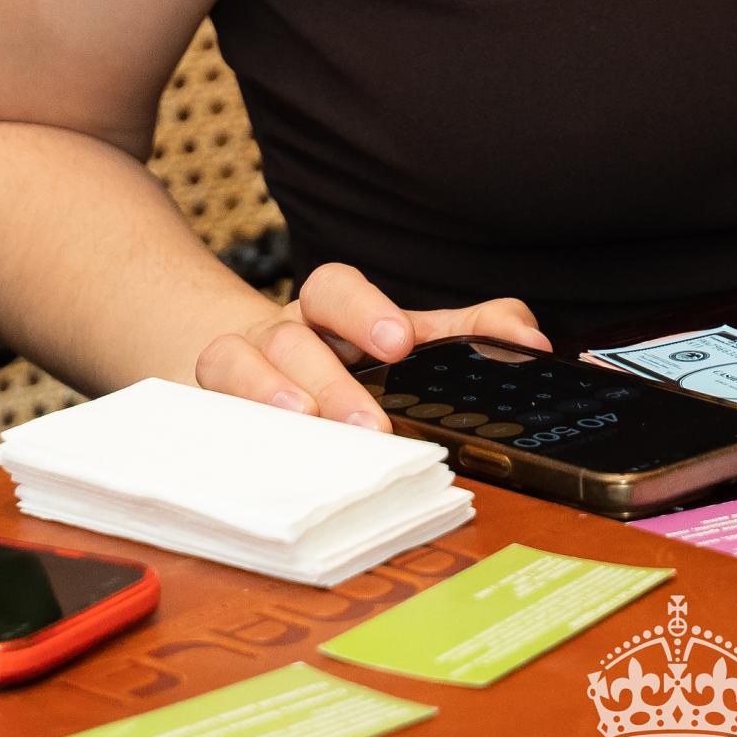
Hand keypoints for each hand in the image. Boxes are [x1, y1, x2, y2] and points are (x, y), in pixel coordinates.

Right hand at [193, 262, 549, 426]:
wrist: (250, 372)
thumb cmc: (347, 359)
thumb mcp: (413, 344)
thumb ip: (474, 333)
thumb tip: (532, 341)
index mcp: (331, 315)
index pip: (336, 286)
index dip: (366, 309)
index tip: (401, 343)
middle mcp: (281, 332)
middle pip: (292, 334)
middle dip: (330, 379)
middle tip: (370, 425)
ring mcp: (240, 367)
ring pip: (235, 360)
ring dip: (272, 396)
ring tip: (307, 430)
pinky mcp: (208, 405)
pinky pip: (203, 401)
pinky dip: (227, 418)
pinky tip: (253, 449)